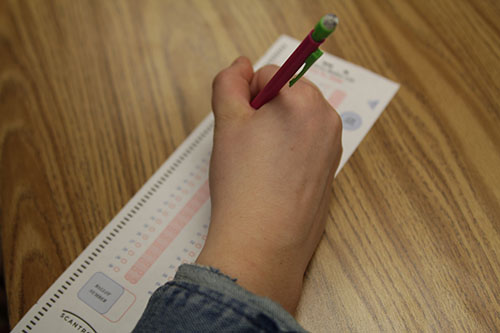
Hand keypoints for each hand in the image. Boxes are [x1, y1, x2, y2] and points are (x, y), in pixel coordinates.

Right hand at [196, 56, 342, 313]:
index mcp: (305, 100)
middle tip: (248, 146)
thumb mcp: (227, 123)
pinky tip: (274, 180)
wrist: (264, 243)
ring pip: (297, 123)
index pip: (270, 74)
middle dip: (265, 113)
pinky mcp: (331, 173)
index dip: (247, 97)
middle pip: (288, 97)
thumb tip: (241, 64)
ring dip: (276, 133)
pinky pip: (307, 148)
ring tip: (259, 166)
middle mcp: (327, 120)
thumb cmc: (244, 180)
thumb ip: (229, 83)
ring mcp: (333, 148)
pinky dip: (289, 155)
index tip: (240, 126)